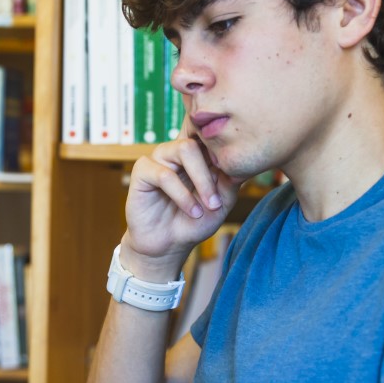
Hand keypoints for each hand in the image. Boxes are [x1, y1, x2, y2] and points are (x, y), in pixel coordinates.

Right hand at [123, 130, 240, 279]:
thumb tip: (241, 162)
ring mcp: (159, 158)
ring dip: (201, 180)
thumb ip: (232, 180)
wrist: (169, 245)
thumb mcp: (222, 202)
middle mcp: (178, 150)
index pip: (213, 137)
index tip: (237, 175)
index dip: (226, 153)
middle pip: (200, 139)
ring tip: (208, 206)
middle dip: (214, 172)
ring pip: (184, 149)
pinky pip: (164, 174)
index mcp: (198, 153)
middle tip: (218, 200)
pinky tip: (192, 211)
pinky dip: (181, 195)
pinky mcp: (142, 171)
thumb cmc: (195, 222)